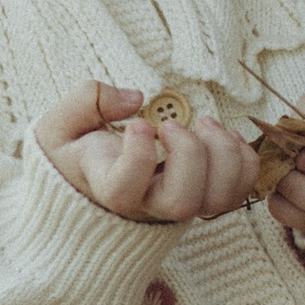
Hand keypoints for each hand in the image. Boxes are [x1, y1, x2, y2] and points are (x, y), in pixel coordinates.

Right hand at [35, 82, 257, 226]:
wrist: (93, 182)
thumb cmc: (76, 153)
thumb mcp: (60, 125)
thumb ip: (86, 101)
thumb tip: (134, 98)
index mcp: (106, 187)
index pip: (123, 191)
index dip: (137, 157)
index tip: (139, 124)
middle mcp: (147, 205)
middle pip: (181, 202)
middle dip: (190, 155)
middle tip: (174, 125)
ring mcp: (179, 205)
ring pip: (217, 201)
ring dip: (223, 156)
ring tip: (206, 124)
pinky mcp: (204, 198)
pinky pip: (240, 191)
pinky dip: (244, 161)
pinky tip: (224, 136)